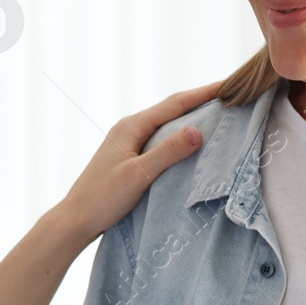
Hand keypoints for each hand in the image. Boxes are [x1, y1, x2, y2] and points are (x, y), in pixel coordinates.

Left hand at [53, 82, 220, 243]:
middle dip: (200, 101)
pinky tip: (189, 142)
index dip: (204, 93)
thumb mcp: (139, 174)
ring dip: (190, 117)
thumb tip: (197, 131)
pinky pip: (160, 138)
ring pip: (166, 124)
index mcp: (132, 126)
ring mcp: (128, 142)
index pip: (175, 104)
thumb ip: (168, 152)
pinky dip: (178, 135)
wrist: (75, 219)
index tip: (230, 84)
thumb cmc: (103, 198)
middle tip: (229, 95)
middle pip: (171, 109)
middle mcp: (129, 128)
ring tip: (216, 114)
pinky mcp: (128, 156)